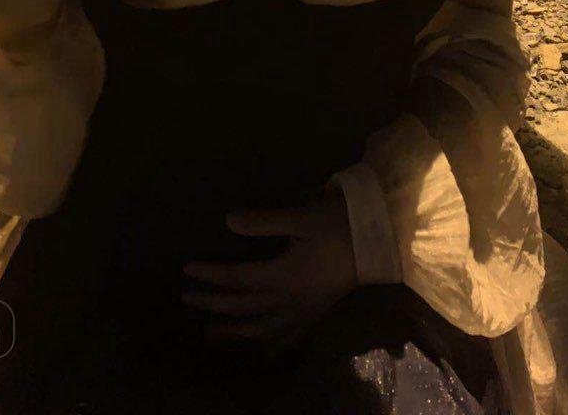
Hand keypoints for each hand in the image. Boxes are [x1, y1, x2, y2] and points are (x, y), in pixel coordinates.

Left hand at [182, 192, 356, 344]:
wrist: (380, 239)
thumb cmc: (340, 223)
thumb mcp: (301, 217)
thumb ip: (263, 221)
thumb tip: (227, 221)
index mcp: (285, 276)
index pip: (238, 278)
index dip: (211, 275)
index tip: (187, 269)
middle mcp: (291, 300)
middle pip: (244, 306)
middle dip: (213, 304)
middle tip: (186, 299)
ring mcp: (305, 311)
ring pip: (262, 328)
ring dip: (234, 331)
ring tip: (210, 333)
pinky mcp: (317, 312)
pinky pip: (288, 336)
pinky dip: (270, 343)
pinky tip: (262, 349)